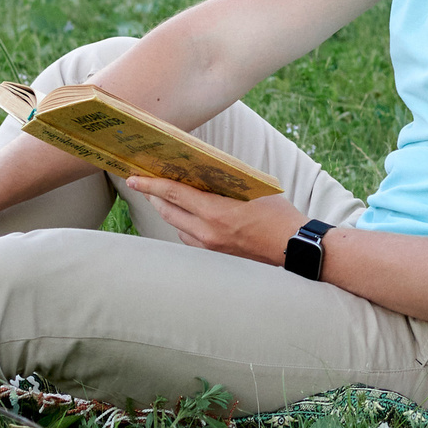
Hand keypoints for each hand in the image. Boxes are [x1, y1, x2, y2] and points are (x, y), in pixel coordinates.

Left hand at [127, 180, 309, 267]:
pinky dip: (183, 225)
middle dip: (153, 196)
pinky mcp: (215, 255)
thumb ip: (224, 183)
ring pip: (176, 226)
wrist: (293, 246)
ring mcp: (210, 245)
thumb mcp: (251, 190)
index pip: (174, 193)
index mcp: (215, 211)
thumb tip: (202, 173)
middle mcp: (207, 231)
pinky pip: (189, 238)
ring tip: (165, 197)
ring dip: (168, 211)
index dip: (150, 184)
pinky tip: (189, 216)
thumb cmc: (278, 215)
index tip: (134, 178)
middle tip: (143, 183)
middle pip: (168, 211)